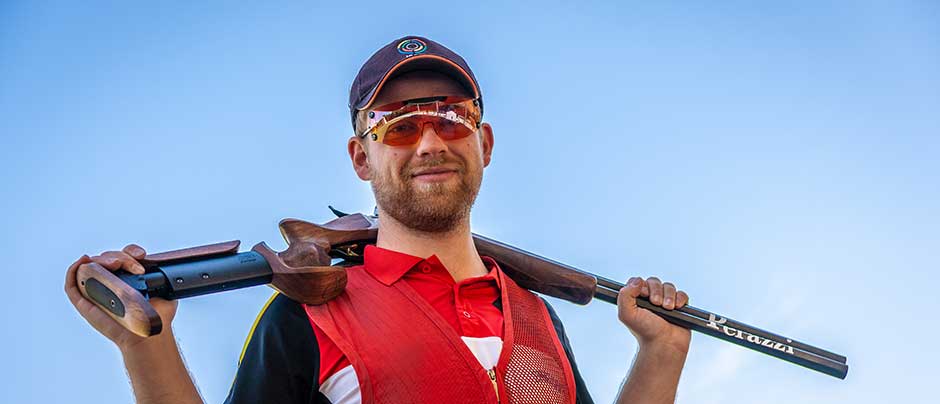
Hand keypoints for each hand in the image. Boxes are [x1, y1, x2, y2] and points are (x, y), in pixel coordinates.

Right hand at [64, 244, 178, 350]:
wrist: (149, 334)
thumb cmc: (156, 317)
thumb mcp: (164, 290)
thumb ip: (161, 276)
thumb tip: (162, 267)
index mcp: (127, 278)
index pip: (123, 256)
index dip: (131, 251)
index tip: (142, 256)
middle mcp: (111, 283)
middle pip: (107, 258)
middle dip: (121, 257)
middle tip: (135, 268)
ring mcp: (96, 291)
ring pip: (90, 267)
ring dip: (102, 260)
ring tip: (115, 265)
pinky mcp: (84, 302)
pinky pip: (71, 284)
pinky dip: (74, 269)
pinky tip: (84, 260)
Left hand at [617, 276, 690, 354]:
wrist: (663, 344)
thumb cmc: (644, 331)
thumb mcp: (627, 314)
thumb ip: (625, 295)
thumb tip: (637, 280)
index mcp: (636, 299)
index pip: (638, 281)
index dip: (642, 286)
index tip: (643, 296)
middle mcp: (650, 298)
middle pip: (654, 282)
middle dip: (656, 291)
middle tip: (656, 304)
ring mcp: (665, 301)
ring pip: (668, 286)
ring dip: (668, 296)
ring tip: (667, 309)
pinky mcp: (679, 306)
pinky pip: (681, 294)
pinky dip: (680, 298)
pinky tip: (677, 308)